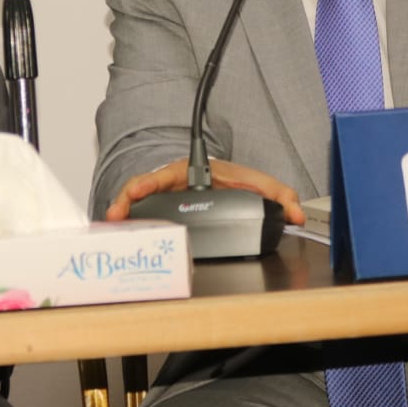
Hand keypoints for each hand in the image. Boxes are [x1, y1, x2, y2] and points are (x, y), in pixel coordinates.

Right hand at [105, 157, 304, 224]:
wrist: (230, 184)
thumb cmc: (238, 180)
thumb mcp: (261, 185)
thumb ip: (281, 197)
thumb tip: (296, 215)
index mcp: (190, 172)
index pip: (163, 176)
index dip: (146, 184)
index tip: (136, 192)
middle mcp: (172, 183)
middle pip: (142, 189)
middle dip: (126, 201)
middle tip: (114, 215)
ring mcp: (165, 196)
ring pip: (137, 202)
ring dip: (122, 212)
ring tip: (111, 225)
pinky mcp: (163, 210)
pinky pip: (142, 213)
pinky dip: (130, 221)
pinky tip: (122, 233)